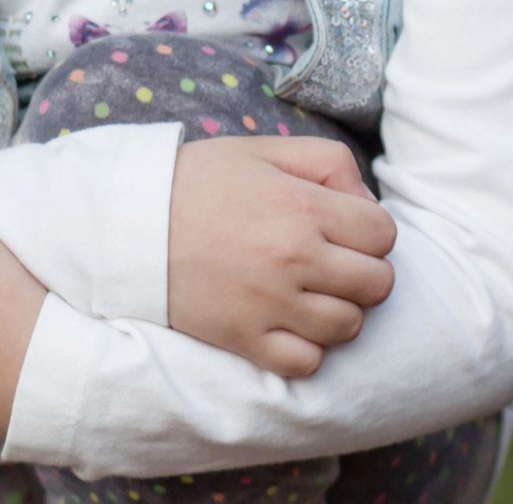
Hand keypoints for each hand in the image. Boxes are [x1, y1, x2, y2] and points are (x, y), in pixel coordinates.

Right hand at [167, 137, 395, 376]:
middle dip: (365, 271)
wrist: (129, 222)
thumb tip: (367, 202)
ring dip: (340, 311)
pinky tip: (290, 323)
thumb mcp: (265, 150)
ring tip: (312, 293)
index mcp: (302, 206)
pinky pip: (306, 362)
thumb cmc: (200, 181)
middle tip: (335, 262)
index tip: (346, 230)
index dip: (372, 231)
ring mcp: (269, 304)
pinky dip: (307, 348)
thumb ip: (328, 162)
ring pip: (348, 326)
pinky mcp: (244, 338)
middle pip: (376, 283)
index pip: (383, 233)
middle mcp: (293, 258)